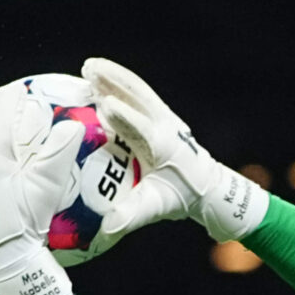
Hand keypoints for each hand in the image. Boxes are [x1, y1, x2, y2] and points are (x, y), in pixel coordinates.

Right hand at [81, 58, 269, 242]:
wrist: (205, 184)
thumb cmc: (178, 195)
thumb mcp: (156, 206)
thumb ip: (132, 214)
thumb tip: (108, 227)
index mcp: (165, 147)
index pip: (142, 129)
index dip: (124, 117)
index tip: (105, 105)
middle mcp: (165, 126)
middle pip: (140, 98)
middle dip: (115, 83)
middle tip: (89, 71)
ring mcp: (163, 116)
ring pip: (138, 90)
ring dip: (115, 77)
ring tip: (89, 67)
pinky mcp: (159, 113)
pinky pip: (138, 93)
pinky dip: (119, 82)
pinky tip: (98, 75)